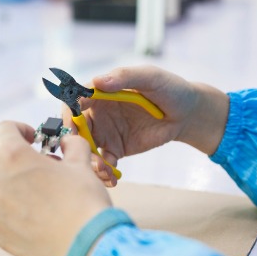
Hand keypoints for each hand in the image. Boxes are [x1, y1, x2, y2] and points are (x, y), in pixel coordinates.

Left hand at [0, 121, 111, 255]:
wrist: (86, 249)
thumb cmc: (83, 203)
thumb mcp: (81, 163)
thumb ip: (70, 145)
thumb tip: (67, 144)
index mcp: (10, 156)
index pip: (4, 130)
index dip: (21, 130)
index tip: (33, 140)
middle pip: (2, 162)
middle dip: (23, 163)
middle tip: (47, 172)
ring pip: (1, 189)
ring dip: (18, 188)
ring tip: (46, 199)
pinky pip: (2, 214)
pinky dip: (16, 212)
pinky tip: (40, 219)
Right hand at [65, 66, 228, 185]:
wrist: (188, 113)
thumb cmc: (169, 88)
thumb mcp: (150, 77)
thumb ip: (124, 77)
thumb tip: (97, 82)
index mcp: (100, 93)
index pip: (74, 102)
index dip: (69, 115)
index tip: (72, 128)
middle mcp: (97, 113)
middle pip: (76, 130)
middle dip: (77, 145)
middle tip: (87, 156)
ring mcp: (105, 132)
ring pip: (86, 149)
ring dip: (90, 162)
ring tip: (104, 172)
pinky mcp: (116, 149)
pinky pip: (103, 162)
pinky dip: (104, 172)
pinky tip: (112, 178)